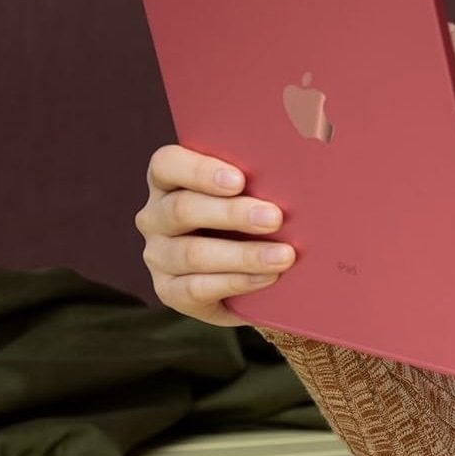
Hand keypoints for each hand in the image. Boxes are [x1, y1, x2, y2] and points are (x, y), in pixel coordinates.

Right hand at [134, 144, 296, 325]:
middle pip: (182, 209)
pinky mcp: (169, 291)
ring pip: (193, 253)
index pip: (167, 164)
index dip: (200, 170)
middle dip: (233, 214)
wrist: (248, 276)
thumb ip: (261, 177)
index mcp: (170, 181)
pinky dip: (238, 282)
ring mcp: (158, 255)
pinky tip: (267, 277)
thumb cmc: (252, 218)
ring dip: (243, 255)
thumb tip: (299, 165)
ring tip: (284, 256)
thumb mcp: (253, 193)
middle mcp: (155, 216)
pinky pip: (197, 288)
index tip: (240, 180)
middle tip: (275, 217)